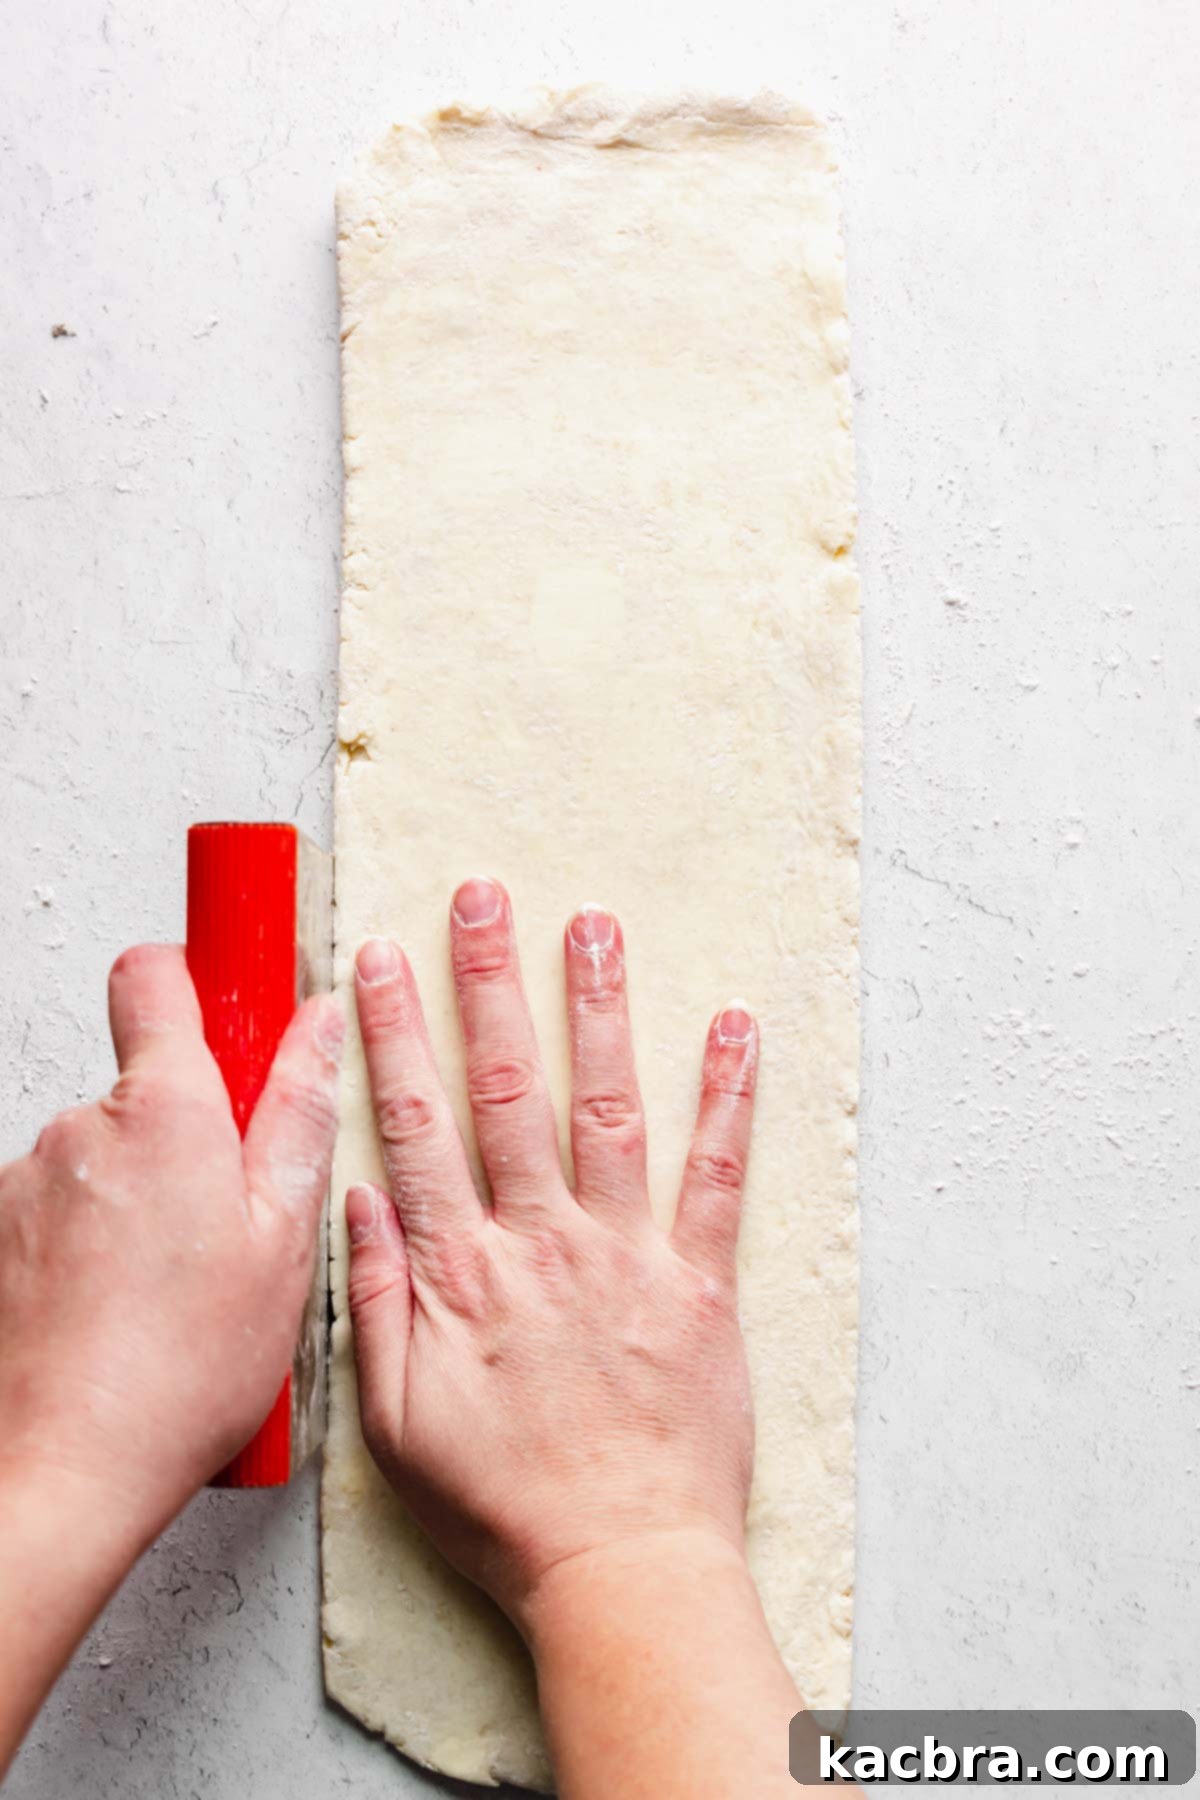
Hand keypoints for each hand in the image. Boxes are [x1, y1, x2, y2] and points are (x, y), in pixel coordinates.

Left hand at [0, 944, 342, 1539]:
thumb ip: (298, 1114)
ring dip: (141, 1196)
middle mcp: (80, 1129)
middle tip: (229, 1213)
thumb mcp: (282, 1239)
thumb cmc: (179, 1371)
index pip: (155, 974)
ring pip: (103, 1157)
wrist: (60, 1473)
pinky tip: (128, 1310)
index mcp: (165, 1112)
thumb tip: (318, 1026)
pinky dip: (95, 1243)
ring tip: (178, 1283)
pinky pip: (60, 1211)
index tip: (226, 987)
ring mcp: (26, 1184)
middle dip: (188, 1128)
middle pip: (142, 1083)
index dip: (192, 973)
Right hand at [345, 878, 757, 1631]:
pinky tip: (736, 1029)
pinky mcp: (700, 1285)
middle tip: (482, 899)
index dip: (395, 1037)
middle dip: (489, 985)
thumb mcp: (395, 1424)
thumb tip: (358, 1199)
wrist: (619, 1565)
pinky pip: (717, 1178)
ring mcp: (627, 1256)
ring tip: (593, 925)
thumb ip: (376, 1304)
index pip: (417, 1126)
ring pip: (606, 1109)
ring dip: (599, 1010)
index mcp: (465, 1272)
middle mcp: (543, 1243)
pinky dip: (728, 1100)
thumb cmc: (503, 1506)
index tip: (382, 961)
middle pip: (507, 1090)